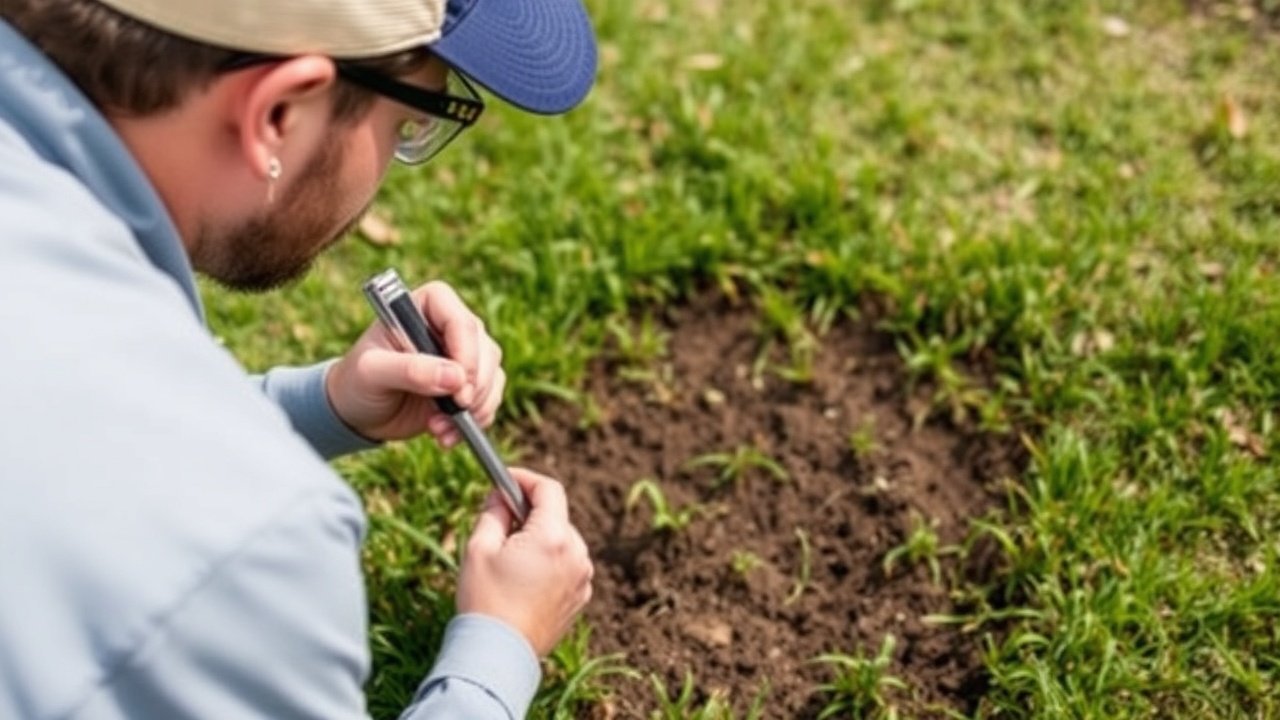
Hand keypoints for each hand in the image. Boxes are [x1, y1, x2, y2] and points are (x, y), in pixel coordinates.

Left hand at [325, 281, 504, 444]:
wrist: (358, 411)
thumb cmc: (357, 381)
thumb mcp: (373, 372)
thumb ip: (410, 370)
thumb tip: (454, 377)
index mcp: (426, 306)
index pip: (461, 321)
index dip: (466, 353)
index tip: (457, 385)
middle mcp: (449, 326)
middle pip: (484, 348)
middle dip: (474, 385)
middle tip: (455, 408)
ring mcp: (462, 354)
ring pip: (492, 374)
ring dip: (474, 407)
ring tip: (439, 428)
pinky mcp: (468, 383)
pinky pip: (490, 398)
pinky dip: (476, 419)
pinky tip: (447, 433)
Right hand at [456, 468, 593, 656]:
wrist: (498, 655)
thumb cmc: (485, 601)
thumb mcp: (479, 548)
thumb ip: (494, 512)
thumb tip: (501, 495)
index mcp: (553, 537)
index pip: (549, 489)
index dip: (525, 480)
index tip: (505, 481)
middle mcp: (576, 554)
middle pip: (555, 516)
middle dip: (529, 514)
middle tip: (498, 525)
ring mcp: (582, 577)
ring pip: (561, 541)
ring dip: (539, 540)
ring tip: (509, 561)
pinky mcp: (580, 596)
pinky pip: (566, 565)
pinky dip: (548, 563)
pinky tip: (523, 581)